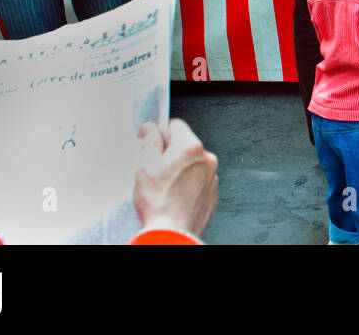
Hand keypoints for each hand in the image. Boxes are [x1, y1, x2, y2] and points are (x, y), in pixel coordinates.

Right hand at [133, 119, 218, 238]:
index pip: (176, 125)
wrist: (172, 232)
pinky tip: (175, 195)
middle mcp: (207, 159)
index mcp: (191, 147)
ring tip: (166, 186)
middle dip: (171, 153)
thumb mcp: (145, 165)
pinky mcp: (213, 193)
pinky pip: (199, 180)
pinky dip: (188, 183)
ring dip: (181, 169)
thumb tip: (150, 128)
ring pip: (193, 163)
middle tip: (156, 169)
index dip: (161, 132)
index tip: (153, 142)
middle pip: (186, 145)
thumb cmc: (158, 201)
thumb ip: (149, 140)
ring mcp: (212, 176)